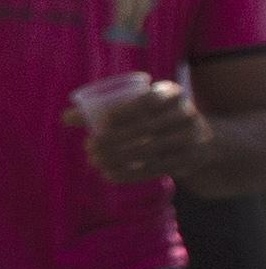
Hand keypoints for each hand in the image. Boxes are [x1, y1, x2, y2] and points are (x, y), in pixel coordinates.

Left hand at [80, 78, 211, 182]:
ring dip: (118, 157)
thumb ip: (104, 110)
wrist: (203, 140)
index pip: (150, 101)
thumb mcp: (140, 107)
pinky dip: (130, 173)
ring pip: (149, 150)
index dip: (126, 111)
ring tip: (93, 160)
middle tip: (88, 146)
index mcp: (172, 94)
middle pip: (147, 128)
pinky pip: (156, 169)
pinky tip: (108, 174)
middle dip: (114, 139)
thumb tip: (64, 117)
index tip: (102, 122)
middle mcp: (186, 114)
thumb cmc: (157, 118)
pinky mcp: (187, 162)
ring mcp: (190, 139)